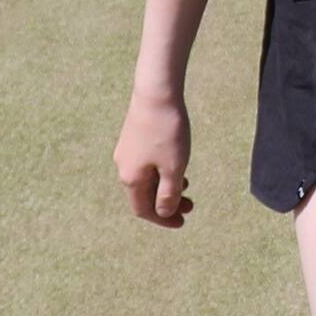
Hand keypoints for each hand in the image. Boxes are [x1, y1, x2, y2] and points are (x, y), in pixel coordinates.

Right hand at [115, 90, 191, 227]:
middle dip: (167, 203)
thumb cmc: (167, 131)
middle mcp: (124, 167)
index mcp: (131, 178)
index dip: (163, 219)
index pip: (143, 209)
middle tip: (191, 207)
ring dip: (165, 186)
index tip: (183, 222)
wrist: (156, 92)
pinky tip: (177, 165)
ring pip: (146, 178)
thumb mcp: (174, 167)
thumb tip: (163, 212)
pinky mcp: (133, 137)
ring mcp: (126, 151)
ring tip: (187, 186)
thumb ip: (169, 193)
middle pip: (144, 195)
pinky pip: (146, 164)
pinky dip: (161, 172)